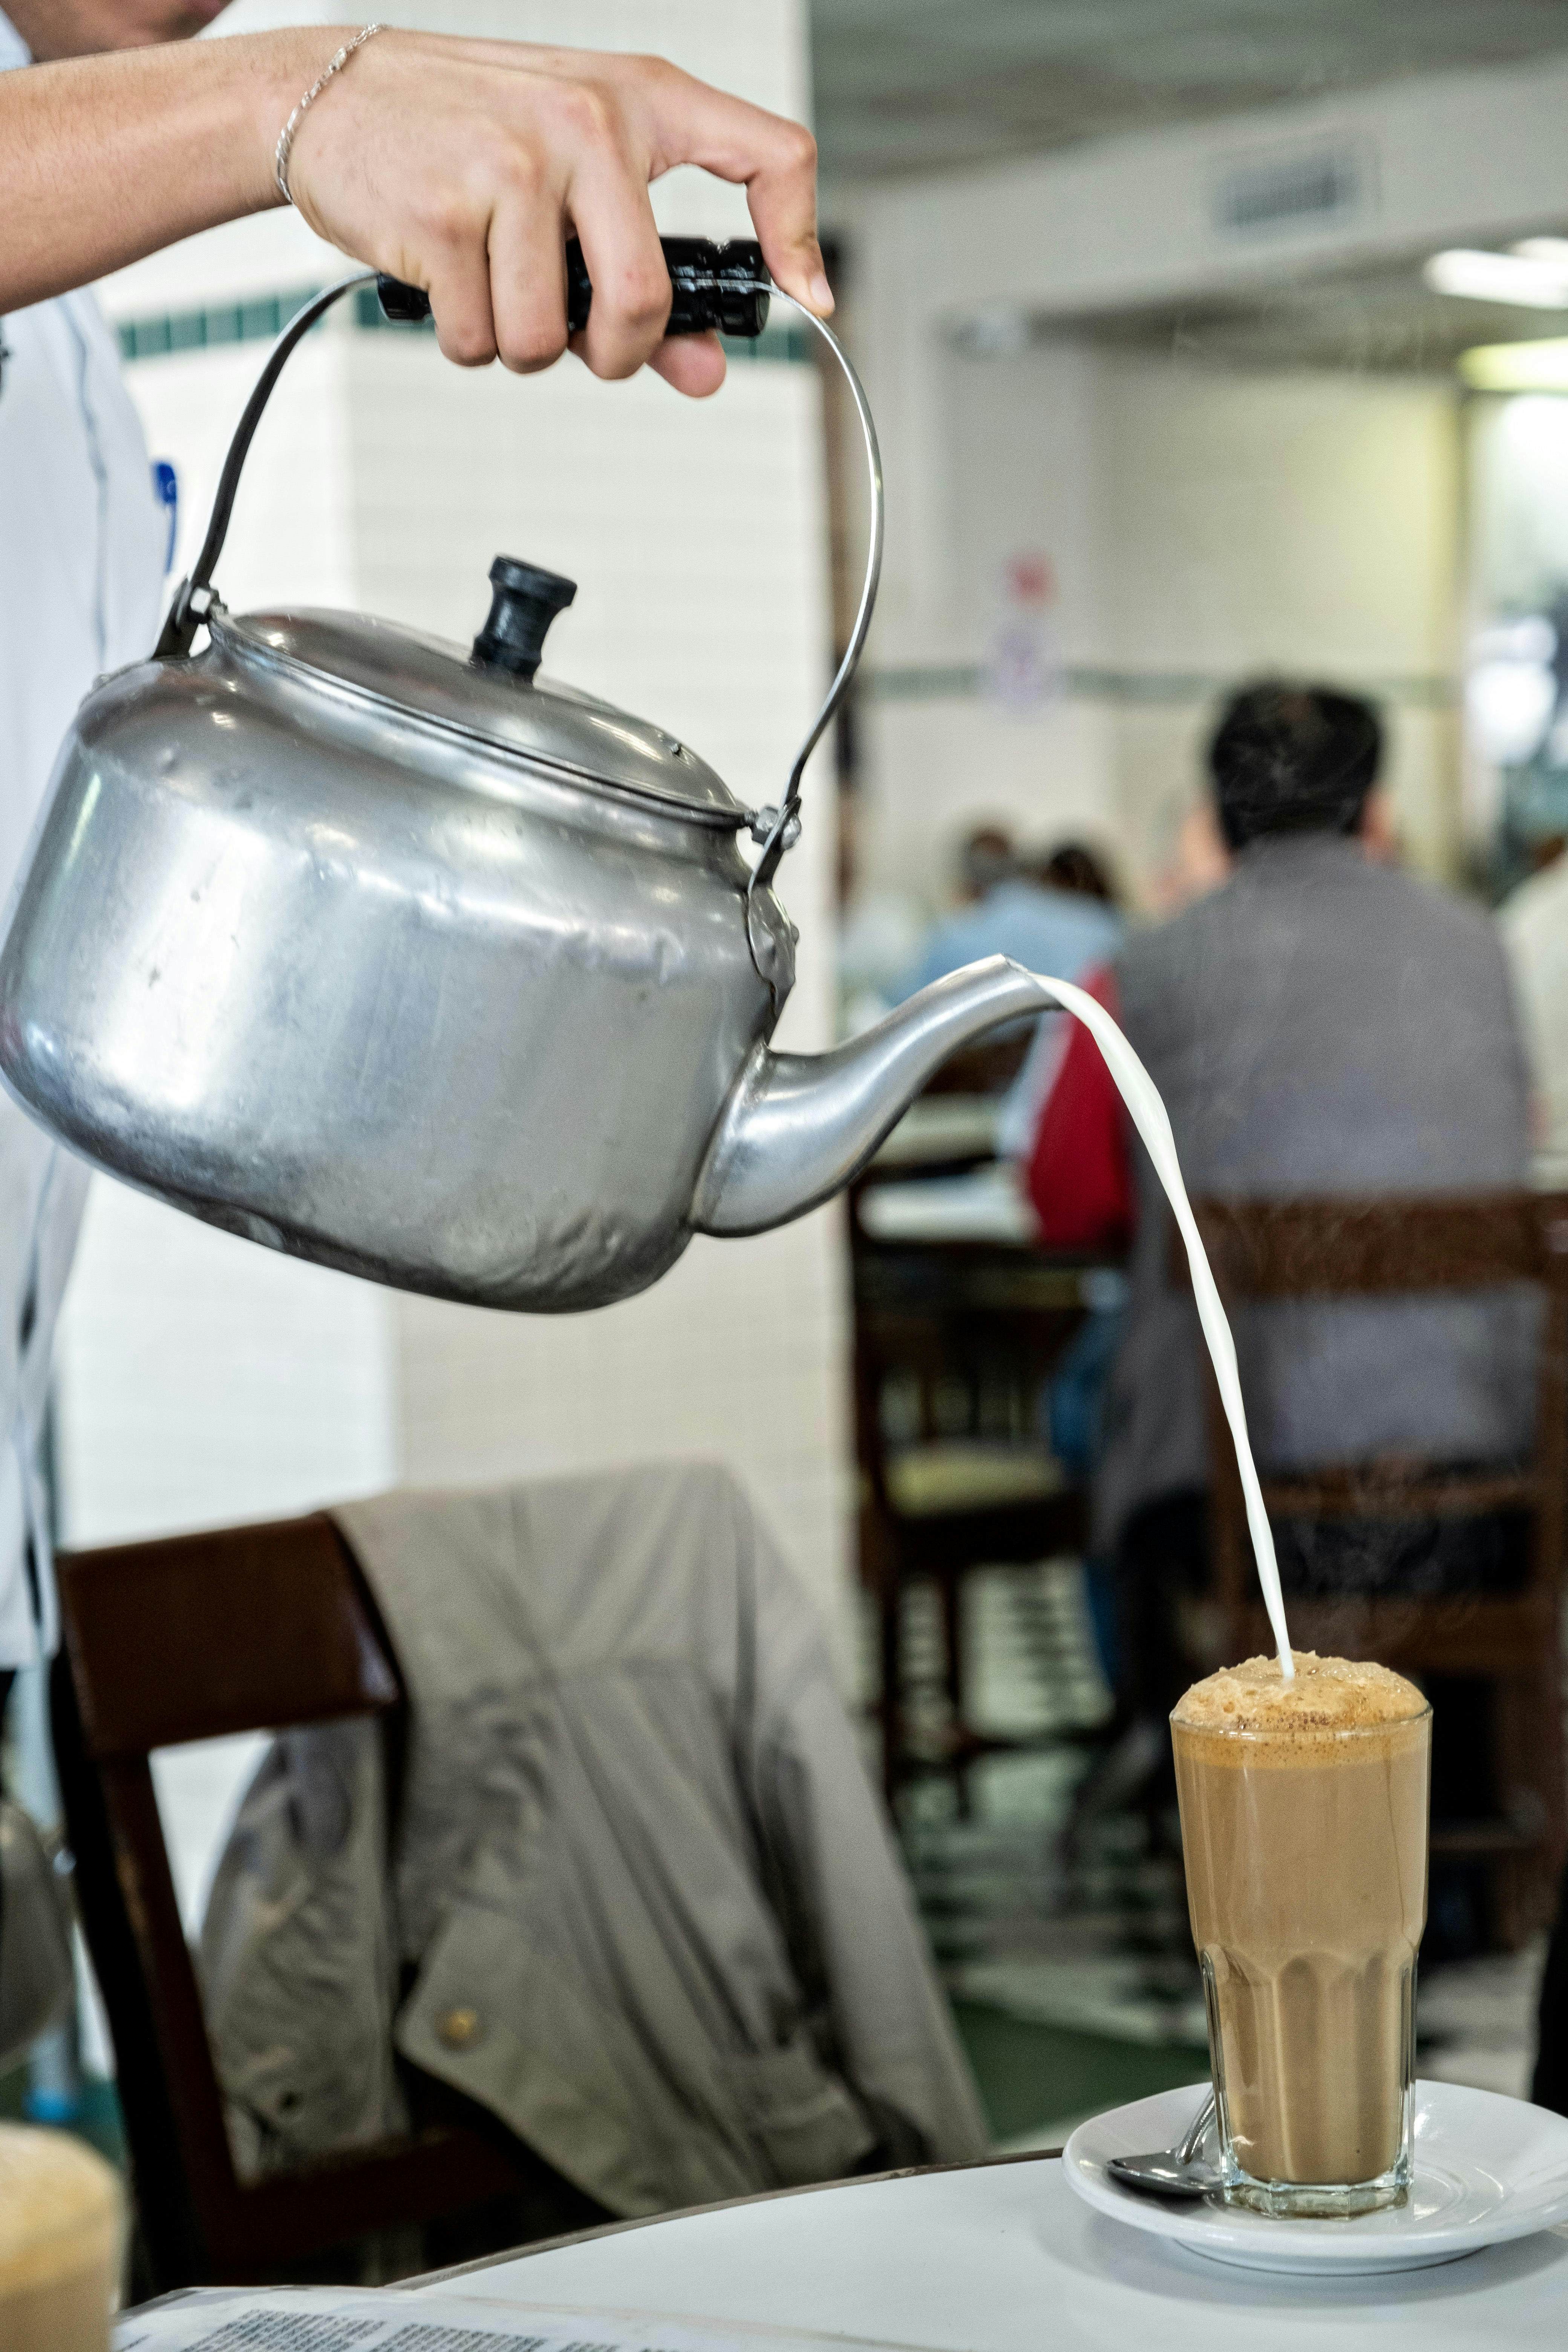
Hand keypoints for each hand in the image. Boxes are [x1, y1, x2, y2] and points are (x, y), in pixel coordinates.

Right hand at [280, 32, 829, 396]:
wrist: (334, 94)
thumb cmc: (467, 133)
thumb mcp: (573, 179)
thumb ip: (647, 279)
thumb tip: (706, 370)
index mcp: (637, 101)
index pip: (767, 152)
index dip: (798, 237)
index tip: (805, 296)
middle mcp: (586, 124)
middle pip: (642, 304)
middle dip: (612, 355)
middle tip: (581, 343)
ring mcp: (512, 167)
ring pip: (545, 339)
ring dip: (519, 347)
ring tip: (493, 285)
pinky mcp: (443, 216)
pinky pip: (479, 340)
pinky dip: (464, 338)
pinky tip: (446, 276)